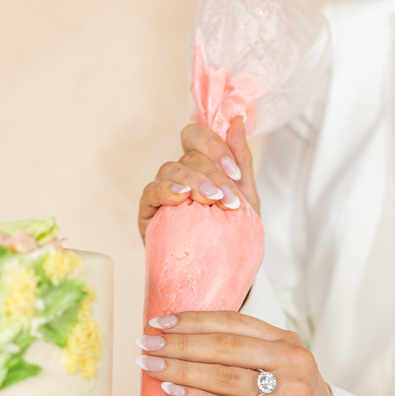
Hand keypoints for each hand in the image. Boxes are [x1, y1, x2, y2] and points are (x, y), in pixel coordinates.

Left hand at [135, 311, 332, 395]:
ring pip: (225, 377)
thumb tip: (181, 344)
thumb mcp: (278, 369)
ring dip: (182, 370)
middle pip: (226, 346)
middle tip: (146, 344)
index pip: (234, 322)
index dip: (194, 320)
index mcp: (286, 341)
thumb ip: (243, 355)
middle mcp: (291, 362)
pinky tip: (173, 393)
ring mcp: (289, 394)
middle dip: (179, 344)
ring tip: (152, 366)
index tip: (161, 322)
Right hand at [138, 117, 259, 239]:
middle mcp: (179, 175)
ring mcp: (162, 192)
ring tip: (210, 200)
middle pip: (188, 154)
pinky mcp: (149, 212)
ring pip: (170, 169)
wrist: (220, 275)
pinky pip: (151, 191)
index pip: (197, 136)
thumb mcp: (245, 200)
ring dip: (193, 181)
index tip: (234, 173)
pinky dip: (166, 190)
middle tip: (226, 197)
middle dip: (211, 172)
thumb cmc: (231, 237)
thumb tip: (237, 120)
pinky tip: (181, 198)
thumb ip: (241, 162)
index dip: (214, 146)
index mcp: (200, 166)